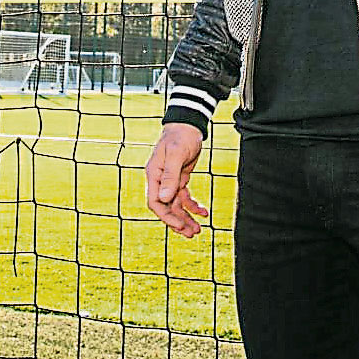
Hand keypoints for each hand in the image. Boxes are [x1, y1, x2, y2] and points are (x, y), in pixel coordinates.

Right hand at [145, 123, 207, 237]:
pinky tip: (204, 213)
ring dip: (186, 218)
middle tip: (192, 233)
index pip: (155, 202)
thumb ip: (170, 176)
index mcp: (154, 175)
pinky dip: (193, 206)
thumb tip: (164, 198)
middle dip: (178, 222)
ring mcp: (170, 181)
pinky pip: (185, 198)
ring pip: (176, 206)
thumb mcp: (176, 155)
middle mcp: (160, 180)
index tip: (180, 226)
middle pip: (166, 208)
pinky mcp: (180, 179)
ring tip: (198, 230)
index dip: (166, 217)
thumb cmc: (180, 137)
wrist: (188, 126)